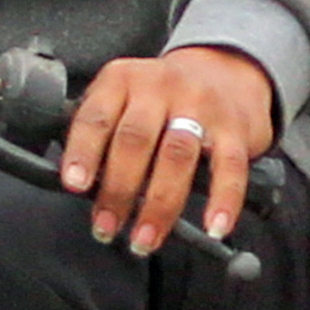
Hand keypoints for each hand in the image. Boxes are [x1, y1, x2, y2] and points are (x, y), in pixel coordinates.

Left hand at [62, 42, 274, 256]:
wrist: (223, 70)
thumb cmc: (161, 98)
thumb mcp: (122, 96)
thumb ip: (102, 132)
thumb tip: (82, 187)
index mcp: (123, 80)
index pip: (97, 116)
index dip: (83, 152)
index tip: (74, 185)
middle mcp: (160, 87)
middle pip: (135, 139)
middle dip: (118, 190)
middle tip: (107, 227)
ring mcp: (201, 106)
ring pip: (176, 156)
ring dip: (159, 206)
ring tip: (145, 239)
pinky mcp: (235, 128)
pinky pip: (230, 167)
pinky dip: (223, 201)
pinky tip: (214, 228)